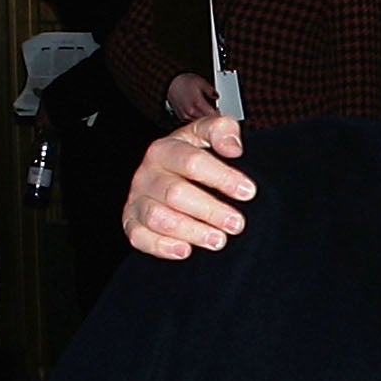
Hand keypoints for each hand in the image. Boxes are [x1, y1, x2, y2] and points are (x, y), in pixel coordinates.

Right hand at [123, 116, 251, 257]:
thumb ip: (222, 130)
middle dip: (210, 210)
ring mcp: (137, 199)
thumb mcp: (207, 135)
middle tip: (237, 224)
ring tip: (218, 240)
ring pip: (159, 218)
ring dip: (191, 231)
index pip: (193, 162)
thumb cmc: (193, 156)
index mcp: (165, 149)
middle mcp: (147, 174)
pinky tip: (185, 250)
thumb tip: (233, 148)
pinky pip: (139, 237)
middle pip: (176, 193)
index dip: (222, 178)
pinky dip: (161, 246)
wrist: (168, 174)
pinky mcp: (131, 222)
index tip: (248, 192)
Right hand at [166, 72, 222, 122]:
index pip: (213, 115)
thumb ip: (211, 90)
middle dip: (213, 117)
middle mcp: (191, 112)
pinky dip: (198, 118)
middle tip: (217, 111)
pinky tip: (200, 112)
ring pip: (200, 122)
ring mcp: (186, 116)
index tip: (222, 111)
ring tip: (208, 111)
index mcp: (198, 104)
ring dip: (205, 119)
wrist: (170, 84)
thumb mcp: (201, 82)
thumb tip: (217, 96)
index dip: (220, 114)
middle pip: (207, 120)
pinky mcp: (182, 118)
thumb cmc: (183, 82)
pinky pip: (193, 122)